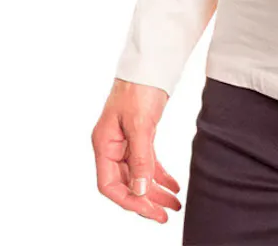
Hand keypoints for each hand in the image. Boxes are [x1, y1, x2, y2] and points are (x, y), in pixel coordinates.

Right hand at [92, 78, 180, 223]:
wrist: (151, 62)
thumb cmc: (139, 87)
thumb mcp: (141, 123)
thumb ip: (140, 158)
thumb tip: (140, 190)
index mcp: (104, 144)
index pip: (110, 185)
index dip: (129, 201)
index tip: (150, 210)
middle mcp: (112, 146)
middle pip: (125, 183)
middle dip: (146, 200)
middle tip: (165, 214)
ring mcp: (125, 141)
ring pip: (139, 175)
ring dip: (155, 191)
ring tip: (174, 204)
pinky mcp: (140, 135)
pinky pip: (147, 162)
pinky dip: (159, 175)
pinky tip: (173, 185)